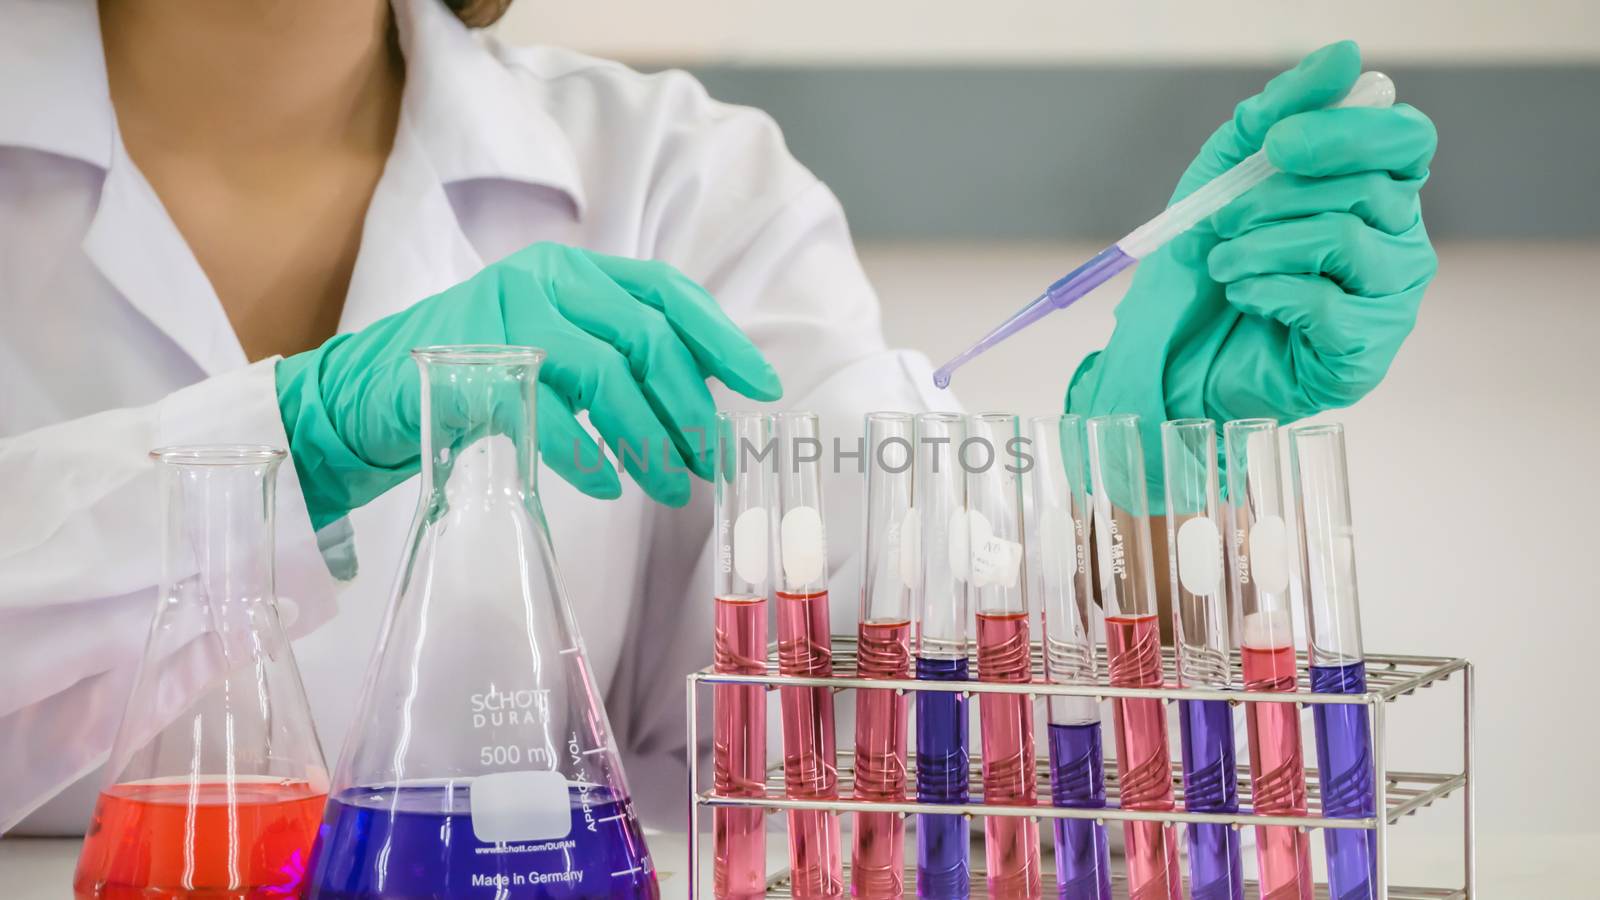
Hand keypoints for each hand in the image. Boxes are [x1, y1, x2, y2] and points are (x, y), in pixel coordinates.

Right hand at [277, 243, 781, 528]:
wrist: (373, 391)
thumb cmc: (484, 374)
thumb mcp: (557, 347)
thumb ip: (619, 356)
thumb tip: (703, 406)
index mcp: (573, 270)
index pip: (665, 291)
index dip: (720, 340)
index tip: (761, 389)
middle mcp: (542, 281)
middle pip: (643, 337)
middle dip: (688, 406)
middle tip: (709, 462)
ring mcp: (502, 321)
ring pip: (601, 375)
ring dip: (647, 439)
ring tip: (670, 487)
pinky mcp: (467, 369)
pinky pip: (542, 413)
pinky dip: (583, 453)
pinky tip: (606, 484)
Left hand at [1067, 40, 1436, 504]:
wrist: (1166, 354)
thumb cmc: (1204, 262)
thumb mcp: (1224, 174)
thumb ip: (1278, 113)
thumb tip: (1344, 55)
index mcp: (1377, 190)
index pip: (1406, 139)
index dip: (1348, 132)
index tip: (1278, 145)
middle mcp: (1399, 242)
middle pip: (1370, 187)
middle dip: (1276, 197)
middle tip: (1223, 219)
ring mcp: (1388, 301)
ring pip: (1348, 239)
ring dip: (1263, 245)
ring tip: (1223, 263)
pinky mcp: (1363, 354)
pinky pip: (1328, 304)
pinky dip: (1269, 291)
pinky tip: (1243, 296)